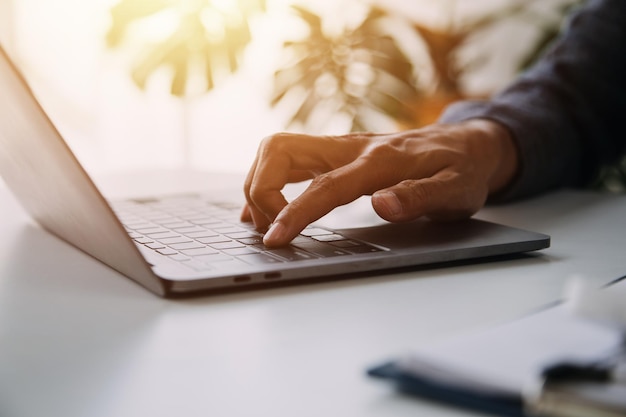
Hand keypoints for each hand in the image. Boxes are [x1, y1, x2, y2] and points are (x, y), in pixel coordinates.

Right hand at [242, 119, 517, 246]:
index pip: (324, 186)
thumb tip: (381, 205)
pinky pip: (289, 158)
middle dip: (262, 189)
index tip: (274, 239)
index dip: (294, 212)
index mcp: (379, 161)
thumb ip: (420, 197)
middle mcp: (352, 147)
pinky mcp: (337, 153)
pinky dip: (268, 180)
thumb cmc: (462, 169)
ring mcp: (341, 148)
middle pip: (281, 149)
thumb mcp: (456, 191)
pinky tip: (266, 207)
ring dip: (260, 183)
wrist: (467, 144)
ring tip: (264, 222)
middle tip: (272, 229)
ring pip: (279, 149)